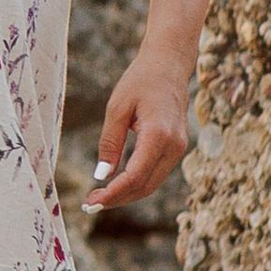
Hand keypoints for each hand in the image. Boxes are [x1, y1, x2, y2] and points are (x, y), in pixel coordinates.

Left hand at [84, 43, 190, 213]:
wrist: (168, 66)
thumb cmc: (140, 81)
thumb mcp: (117, 108)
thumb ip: (110, 143)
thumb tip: (102, 175)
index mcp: (159, 134)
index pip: (136, 175)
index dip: (114, 192)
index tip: (93, 200)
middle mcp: (174, 146)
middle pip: (146, 185)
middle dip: (119, 199)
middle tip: (91, 204)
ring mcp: (178, 148)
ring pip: (152, 183)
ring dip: (127, 194)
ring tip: (100, 197)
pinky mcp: (176, 148)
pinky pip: (156, 173)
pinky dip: (137, 183)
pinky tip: (117, 185)